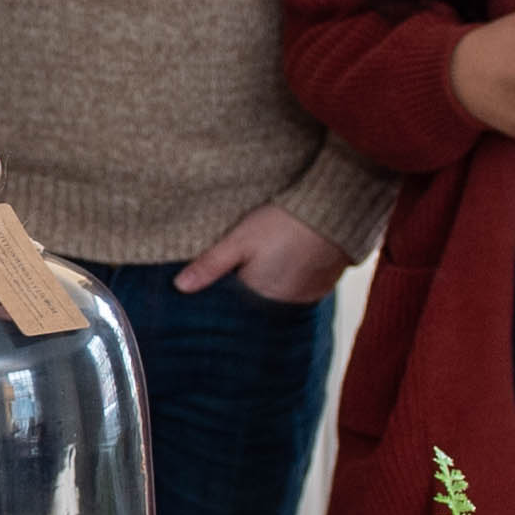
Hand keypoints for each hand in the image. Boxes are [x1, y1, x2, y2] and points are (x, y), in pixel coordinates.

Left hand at [173, 202, 348, 304]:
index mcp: (259, 297)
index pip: (235, 303)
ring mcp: (306, 298)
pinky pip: (299, 290)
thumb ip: (210, 265)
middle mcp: (284, 305)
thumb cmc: (283, 223)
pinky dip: (292, 279)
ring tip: (270, 257)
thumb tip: (181, 287)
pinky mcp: (322, 287)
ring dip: (272, 282)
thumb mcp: (240, 240)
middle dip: (248, 285)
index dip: (226, 288)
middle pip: (257, 300)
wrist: (333, 208)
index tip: (225, 273)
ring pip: (279, 295)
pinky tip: (288, 259)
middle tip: (249, 260)